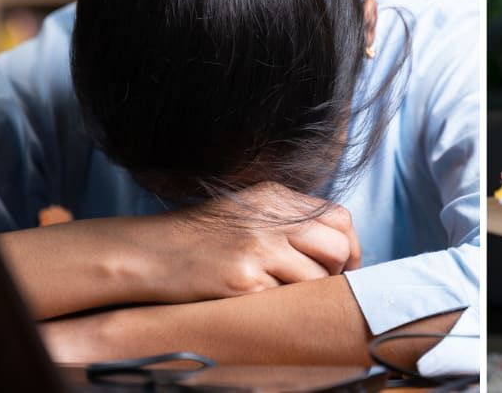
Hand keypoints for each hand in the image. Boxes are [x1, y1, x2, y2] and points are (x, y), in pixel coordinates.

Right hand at [133, 183, 361, 303]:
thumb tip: (336, 244)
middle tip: (321, 285)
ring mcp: (259, 248)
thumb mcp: (247, 211)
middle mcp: (271, 217)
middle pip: (337, 246)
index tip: (346, 266)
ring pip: (317, 277)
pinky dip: (279, 304)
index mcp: (275, 196)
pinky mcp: (245, 279)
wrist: (151, 253)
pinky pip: (286, 299)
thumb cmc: (200, 238)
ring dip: (308, 292)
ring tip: (284, 292)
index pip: (339, 217)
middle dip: (338, 272)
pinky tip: (258, 299)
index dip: (350, 246)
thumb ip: (288, 219)